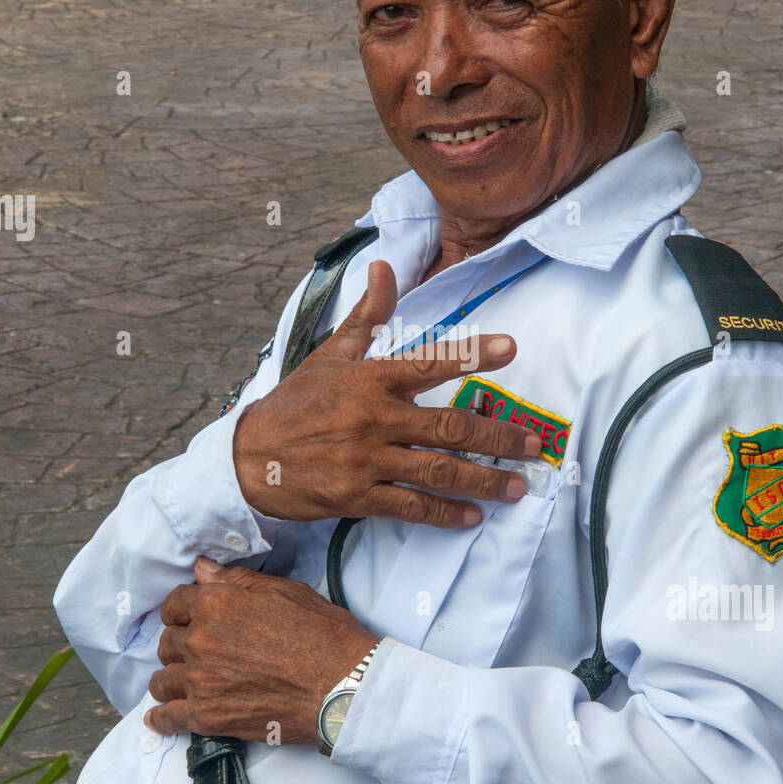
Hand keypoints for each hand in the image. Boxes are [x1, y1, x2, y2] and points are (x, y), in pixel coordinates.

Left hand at [144, 557, 375, 742]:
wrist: (342, 684)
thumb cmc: (322, 633)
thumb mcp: (285, 591)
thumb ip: (237, 580)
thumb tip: (201, 569)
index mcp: (217, 603)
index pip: (175, 603)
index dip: (183, 611)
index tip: (190, 620)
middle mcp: (200, 639)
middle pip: (167, 642)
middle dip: (180, 644)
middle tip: (199, 652)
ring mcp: (200, 680)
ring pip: (163, 679)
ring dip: (171, 678)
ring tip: (183, 682)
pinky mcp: (207, 717)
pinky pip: (169, 718)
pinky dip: (162, 718)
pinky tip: (160, 718)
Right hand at [233, 259, 542, 527]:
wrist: (249, 458)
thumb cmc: (296, 403)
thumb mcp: (330, 354)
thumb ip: (367, 315)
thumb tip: (385, 266)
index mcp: (371, 379)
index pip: (430, 362)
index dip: (473, 355)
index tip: (511, 350)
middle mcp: (373, 418)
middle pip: (449, 428)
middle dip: (498, 437)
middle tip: (533, 445)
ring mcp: (366, 460)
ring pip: (436, 472)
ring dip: (483, 480)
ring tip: (516, 487)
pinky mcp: (357, 496)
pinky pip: (409, 506)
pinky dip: (443, 513)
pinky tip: (471, 516)